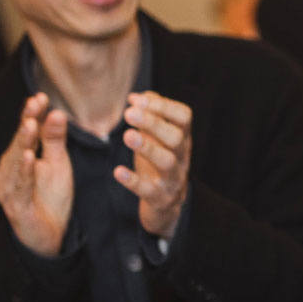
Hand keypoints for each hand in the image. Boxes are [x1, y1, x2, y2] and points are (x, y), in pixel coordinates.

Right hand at [0, 91, 72, 255]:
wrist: (48, 237)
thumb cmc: (50, 197)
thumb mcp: (57, 164)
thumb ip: (54, 139)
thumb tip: (57, 111)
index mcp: (17, 159)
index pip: (24, 133)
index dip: (31, 115)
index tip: (41, 96)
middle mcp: (9, 172)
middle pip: (18, 144)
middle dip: (26, 124)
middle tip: (34, 105)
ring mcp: (10, 190)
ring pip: (16, 164)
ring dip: (23, 144)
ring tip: (30, 126)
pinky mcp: (17, 207)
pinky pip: (21, 188)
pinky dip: (25, 173)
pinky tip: (30, 158)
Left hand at [117, 90, 191, 239]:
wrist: (166, 205)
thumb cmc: (158, 163)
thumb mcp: (158, 138)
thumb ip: (152, 115)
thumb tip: (139, 96)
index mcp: (182, 139)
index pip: (184, 117)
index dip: (162, 106)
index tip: (136, 99)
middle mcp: (181, 158)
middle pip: (176, 137)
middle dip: (153, 123)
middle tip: (129, 113)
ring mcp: (173, 179)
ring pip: (167, 162)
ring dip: (148, 148)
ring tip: (127, 136)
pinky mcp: (160, 199)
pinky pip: (149, 191)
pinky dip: (133, 181)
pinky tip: (118, 171)